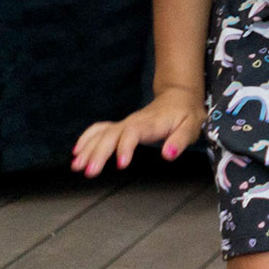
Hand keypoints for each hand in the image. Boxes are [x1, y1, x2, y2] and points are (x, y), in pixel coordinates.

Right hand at [72, 87, 205, 176]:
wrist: (179, 97)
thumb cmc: (186, 114)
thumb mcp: (191, 127)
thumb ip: (179, 141)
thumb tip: (169, 155)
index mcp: (151, 123)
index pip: (133, 133)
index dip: (125, 147)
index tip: (121, 164)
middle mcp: (133, 122)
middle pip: (111, 135)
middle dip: (98, 153)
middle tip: (90, 171)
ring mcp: (125, 123)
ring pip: (102, 134)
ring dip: (87, 149)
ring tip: (76, 166)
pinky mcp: (121, 126)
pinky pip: (99, 130)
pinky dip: (86, 139)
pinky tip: (77, 152)